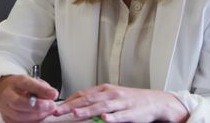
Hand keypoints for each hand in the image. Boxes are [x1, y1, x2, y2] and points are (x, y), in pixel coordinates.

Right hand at [0, 74, 58, 122]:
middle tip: (52, 106)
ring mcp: (5, 108)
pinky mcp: (7, 119)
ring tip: (48, 111)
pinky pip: (20, 122)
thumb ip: (43, 88)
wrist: (6, 93)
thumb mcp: (34, 82)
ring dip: (37, 116)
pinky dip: (33, 121)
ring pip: (19, 116)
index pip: (26, 84)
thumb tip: (53, 95)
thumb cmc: (22, 88)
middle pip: (18, 103)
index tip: (54, 94)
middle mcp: (7, 95)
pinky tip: (41, 116)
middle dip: (37, 106)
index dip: (41, 90)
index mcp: (16, 82)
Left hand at [54, 84, 187, 122]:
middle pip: (88, 99)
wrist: (154, 101)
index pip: (83, 94)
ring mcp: (121, 103)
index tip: (55, 107)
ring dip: (88, 110)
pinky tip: (105, 119)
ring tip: (75, 114)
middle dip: (71, 105)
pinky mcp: (131, 112)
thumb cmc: (131, 100)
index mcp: (105, 90)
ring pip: (102, 106)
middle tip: (58, 111)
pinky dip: (112, 117)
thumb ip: (95, 100)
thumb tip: (76, 105)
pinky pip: (121, 115)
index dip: (68, 100)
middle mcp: (111, 94)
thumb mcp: (111, 96)